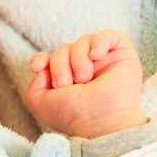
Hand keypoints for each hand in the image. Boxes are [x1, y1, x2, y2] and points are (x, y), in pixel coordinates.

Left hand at [25, 30, 146, 138]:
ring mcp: (103, 62)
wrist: (97, 121)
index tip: (37, 66)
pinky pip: (110, 35)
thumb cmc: (70, 115)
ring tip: (83, 79)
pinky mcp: (122, 56)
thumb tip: (44, 66)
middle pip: (64, 49)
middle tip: (66, 85)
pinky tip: (95, 56)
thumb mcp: (39, 102)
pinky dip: (99, 42)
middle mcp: (84, 69)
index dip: (41, 58)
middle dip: (59, 65)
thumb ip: (34, 83)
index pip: (51, 58)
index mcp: (67, 79)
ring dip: (77, 59)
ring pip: (83, 41)